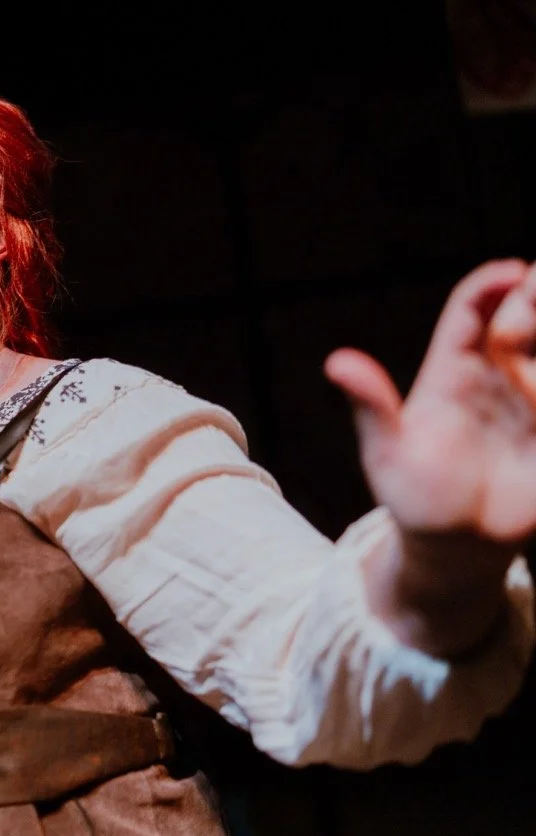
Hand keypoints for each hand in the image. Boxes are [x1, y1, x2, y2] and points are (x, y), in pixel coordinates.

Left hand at [326, 259, 535, 544]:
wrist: (455, 546)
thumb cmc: (413, 495)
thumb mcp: (388, 451)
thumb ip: (371, 405)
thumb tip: (337, 362)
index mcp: (450, 370)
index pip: (471, 309)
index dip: (492, 284)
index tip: (516, 272)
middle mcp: (496, 375)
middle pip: (523, 314)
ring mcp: (532, 399)